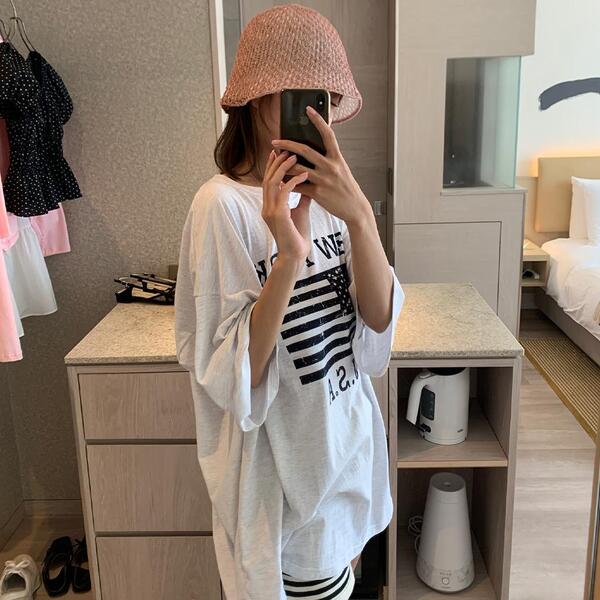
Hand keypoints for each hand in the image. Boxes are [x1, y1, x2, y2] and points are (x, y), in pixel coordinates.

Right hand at [262, 149, 312, 263]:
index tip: (279, 152)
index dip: (272, 166)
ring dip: (284, 168)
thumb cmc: (298, 236)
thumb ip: (302, 197)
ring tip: (295, 157)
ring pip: (272, 182)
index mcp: (270, 206)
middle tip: (287, 149)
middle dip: (277, 162)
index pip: (268, 182)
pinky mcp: (278, 215)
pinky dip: (294, 181)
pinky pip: (283, 192)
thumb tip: (308, 183)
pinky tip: (304, 175)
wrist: (296, 255)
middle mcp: (267, 207)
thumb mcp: (301, 211)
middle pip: (267, 178)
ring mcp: (270, 211)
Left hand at [271, 105, 370, 225]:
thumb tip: (314, 149)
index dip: (318, 120)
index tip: (308, 109)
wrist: (355, 208)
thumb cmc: (346, 188)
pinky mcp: (318, 193)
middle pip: (305, 150)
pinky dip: (288, 183)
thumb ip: (329, 158)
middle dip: (287, 144)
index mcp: (337, 158)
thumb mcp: (341, 169)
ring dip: (284, 165)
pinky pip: (298, 186)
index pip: (327, 134)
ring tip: (275, 162)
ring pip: (298, 168)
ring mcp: (324, 180)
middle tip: (275, 141)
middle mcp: (331, 166)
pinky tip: (280, 180)